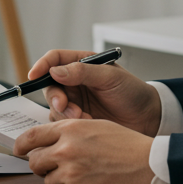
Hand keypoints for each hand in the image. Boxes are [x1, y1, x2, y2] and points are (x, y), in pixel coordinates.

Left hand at [13, 119, 154, 183]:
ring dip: (59, 179)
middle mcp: (65, 150)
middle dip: (41, 165)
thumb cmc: (125, 144)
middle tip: (53, 165)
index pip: (31, 137)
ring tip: (82, 173)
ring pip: (48, 180)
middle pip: (34, 162)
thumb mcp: (94, 126)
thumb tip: (45, 142)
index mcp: (69, 129)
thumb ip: (68, 132)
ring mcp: (71, 173)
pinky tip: (92, 182)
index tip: (18, 150)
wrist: (148, 165)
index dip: (20, 145)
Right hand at [31, 49, 161, 135]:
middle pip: (49, 85)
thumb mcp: (110, 77)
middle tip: (65, 105)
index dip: (42, 66)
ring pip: (54, 105)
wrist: (148, 119)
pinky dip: (70, 124)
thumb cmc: (133, 92)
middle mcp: (75, 81)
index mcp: (82, 64)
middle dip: (54, 96)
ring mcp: (75, 100)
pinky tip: (88, 124)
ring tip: (83, 117)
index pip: (54, 59)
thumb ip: (82, 72)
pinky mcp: (78, 119)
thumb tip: (55, 71)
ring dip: (64, 112)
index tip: (34, 76)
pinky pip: (62, 121)